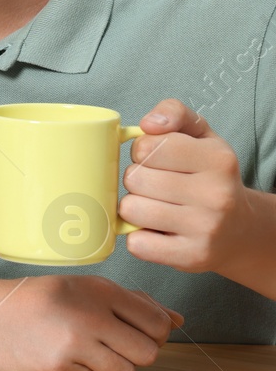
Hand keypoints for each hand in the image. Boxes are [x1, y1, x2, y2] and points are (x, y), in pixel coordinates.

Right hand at [0, 274, 181, 370]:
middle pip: (148, 351)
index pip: (156, 321)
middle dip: (135, 353)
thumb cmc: (28, 301)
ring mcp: (74, 343)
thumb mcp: (77, 288)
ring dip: (111, 367)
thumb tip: (175, 320)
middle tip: (111, 345)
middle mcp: (89, 314)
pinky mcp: (59, 368)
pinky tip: (62, 357)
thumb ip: (128, 302)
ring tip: (85, 352)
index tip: (135, 332)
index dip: (153, 332)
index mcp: (97, 289)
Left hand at [121, 99, 265, 274]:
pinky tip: (155, 231)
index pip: (147, 146)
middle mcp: (217, 194)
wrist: (240, 230)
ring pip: (130, 210)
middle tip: (156, 186)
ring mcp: (206, 228)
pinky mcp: (192, 257)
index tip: (155, 159)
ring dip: (134, 208)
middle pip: (134, 178)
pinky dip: (137, 237)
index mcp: (218, 159)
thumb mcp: (200, 136)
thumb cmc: (209, 177)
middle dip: (136, 180)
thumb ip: (173, 113)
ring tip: (155, 207)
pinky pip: (136, 244)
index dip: (141, 152)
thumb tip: (149, 123)